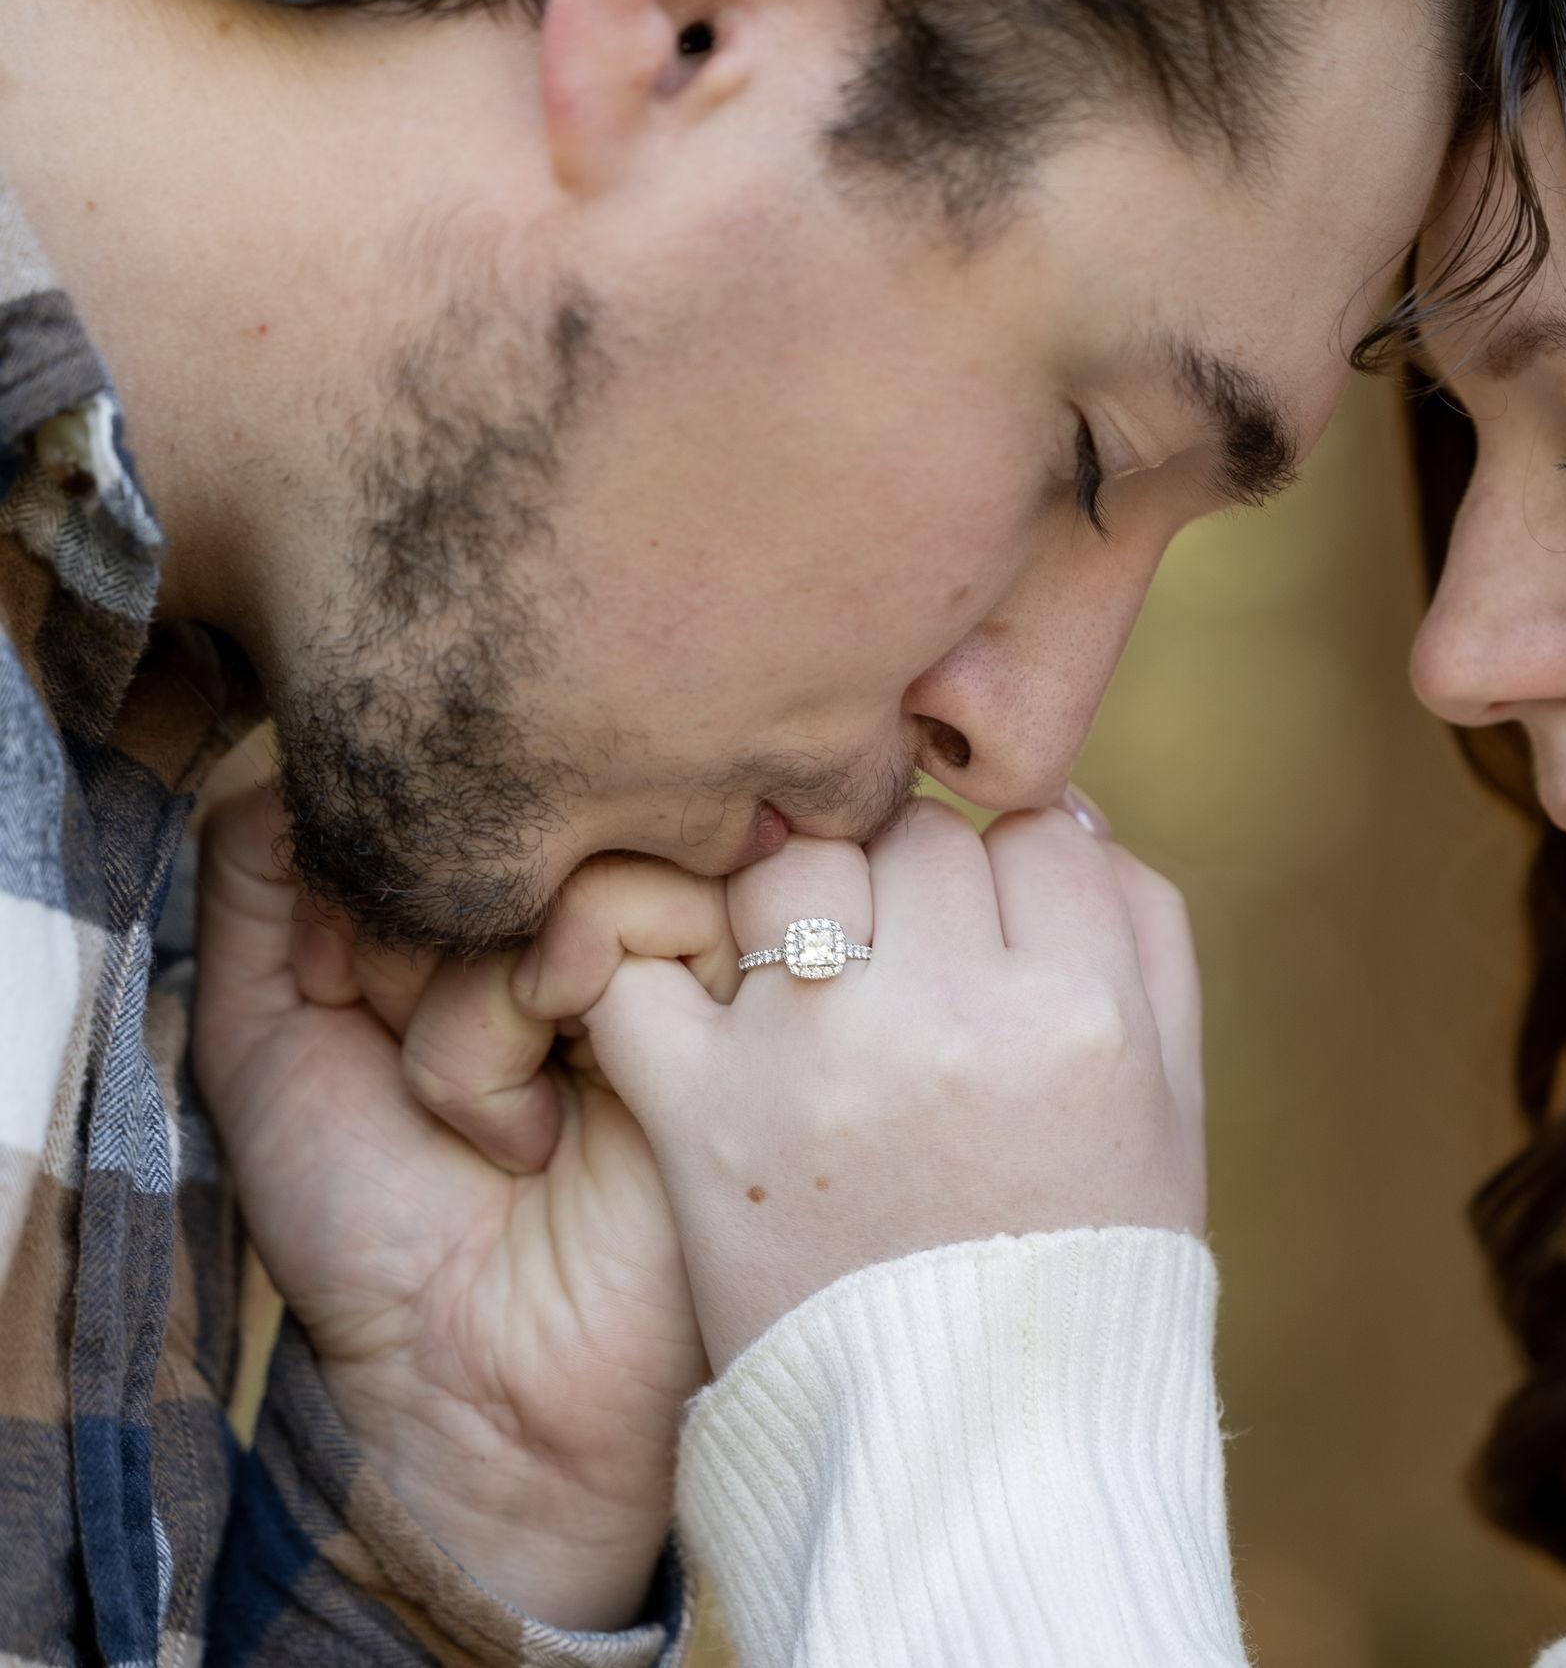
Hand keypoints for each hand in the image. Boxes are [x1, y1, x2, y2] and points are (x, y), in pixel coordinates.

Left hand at [192, 789, 735, 1631]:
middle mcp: (594, 913)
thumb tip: (289, 748)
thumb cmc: (373, 1224)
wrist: (475, 1381)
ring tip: (508, 1124)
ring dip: (480, 1010)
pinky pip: (626, 911)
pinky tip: (563, 1127)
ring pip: (563, 859)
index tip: (349, 1009)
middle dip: (418, 950)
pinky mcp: (739, 983)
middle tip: (421, 1078)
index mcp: (502, 910)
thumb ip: (260, 880)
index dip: (366, 893)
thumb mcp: (265, 1036)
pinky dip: (545, 1024)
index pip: (440, 789)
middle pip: (507, 812)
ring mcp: (672, 944)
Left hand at [582, 798, 1207, 1373]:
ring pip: (793, 863)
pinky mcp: (701, 1115)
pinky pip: (642, 968)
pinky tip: (701, 1009)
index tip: (1008, 943)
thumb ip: (1145, 937)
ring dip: (803, 905)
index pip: (1039, 831)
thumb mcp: (1172, 1106)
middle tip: (915, 972)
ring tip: (817, 983)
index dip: (1024, 880)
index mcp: (1081, 1012)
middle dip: (922, 893)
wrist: (971, 1454)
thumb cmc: (1086, 1263)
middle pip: (922, 838)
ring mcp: (818, 1061)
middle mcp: (952, 1018)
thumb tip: (1067, 809)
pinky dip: (653, 972)